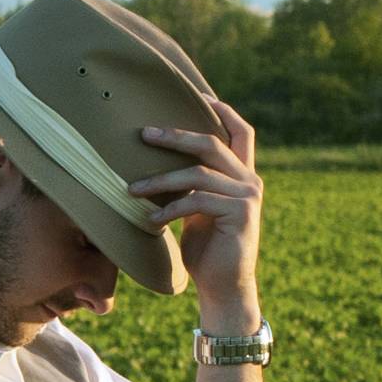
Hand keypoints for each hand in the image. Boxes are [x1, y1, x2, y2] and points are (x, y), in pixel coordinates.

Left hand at [138, 102, 262, 327]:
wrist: (224, 287)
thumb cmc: (206, 249)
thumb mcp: (199, 209)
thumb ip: (194, 184)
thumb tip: (159, 160)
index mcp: (243, 175)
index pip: (241, 131)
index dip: (222, 110)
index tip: (195, 93)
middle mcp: (250, 181)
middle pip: (212, 143)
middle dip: (175, 136)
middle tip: (144, 134)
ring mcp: (247, 197)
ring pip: (198, 173)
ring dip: (160, 180)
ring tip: (131, 190)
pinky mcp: (241, 215)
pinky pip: (198, 201)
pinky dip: (170, 209)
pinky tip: (151, 220)